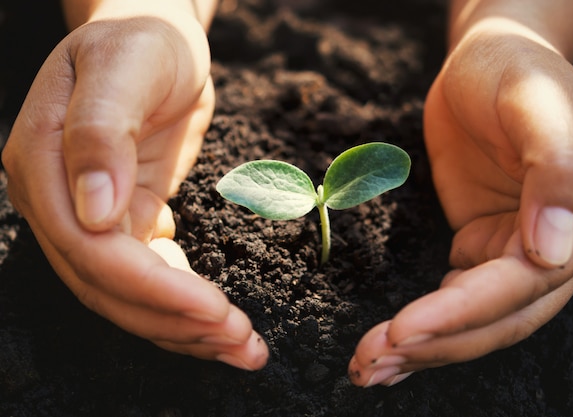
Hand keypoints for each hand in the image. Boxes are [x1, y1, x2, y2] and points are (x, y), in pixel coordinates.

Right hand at [2, 16, 267, 369]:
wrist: (155, 34)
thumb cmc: (142, 39)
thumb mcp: (126, 65)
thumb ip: (101, 131)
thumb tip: (94, 210)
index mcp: (43, 161)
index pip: (91, 248)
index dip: (152, 289)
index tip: (214, 310)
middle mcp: (58, 198)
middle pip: (108, 285)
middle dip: (175, 321)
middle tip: (242, 343)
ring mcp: (90, 214)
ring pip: (127, 293)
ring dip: (183, 327)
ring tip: (242, 347)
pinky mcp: (127, 219)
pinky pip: (149, 275)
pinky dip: (183, 303)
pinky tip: (217, 320)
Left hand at [348, 31, 572, 386]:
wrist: (489, 60)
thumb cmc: (512, 67)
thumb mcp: (536, 99)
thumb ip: (557, 167)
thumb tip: (554, 253)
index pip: (524, 282)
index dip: (462, 312)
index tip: (403, 330)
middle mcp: (566, 245)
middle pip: (502, 316)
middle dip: (435, 344)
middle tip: (369, 363)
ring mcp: (526, 251)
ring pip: (481, 319)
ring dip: (427, 349)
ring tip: (368, 369)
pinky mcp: (489, 247)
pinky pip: (461, 300)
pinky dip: (428, 326)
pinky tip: (393, 346)